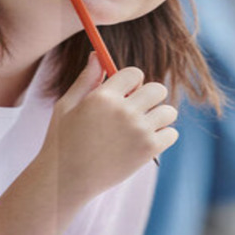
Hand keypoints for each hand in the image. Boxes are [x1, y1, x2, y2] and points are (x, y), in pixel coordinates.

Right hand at [37, 54, 177, 204]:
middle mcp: (124, 110)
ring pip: (168, 111)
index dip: (132, 82)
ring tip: (142, 127)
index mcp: (103, 96)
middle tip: (137, 110)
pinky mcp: (148, 150)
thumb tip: (96, 54)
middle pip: (157, 89)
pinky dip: (163, 136)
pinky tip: (146, 141)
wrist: (65, 180)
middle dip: (149, 96)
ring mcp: (138, 131)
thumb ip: (86, 79)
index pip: (135, 73)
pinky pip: (171, 133)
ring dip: (159, 116)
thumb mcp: (67, 105)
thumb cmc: (62, 141)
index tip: (126, 93)